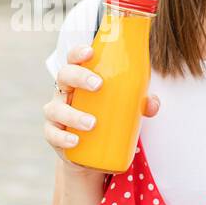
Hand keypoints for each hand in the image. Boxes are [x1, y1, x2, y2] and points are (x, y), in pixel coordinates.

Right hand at [43, 44, 158, 171]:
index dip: (78, 52)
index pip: (74, 59)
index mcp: (79, 80)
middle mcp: (64, 93)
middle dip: (79, 77)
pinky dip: (63, 138)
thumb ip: (140, 103)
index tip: (91, 52)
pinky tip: (75, 141)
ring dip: (73, 115)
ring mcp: (56, 114)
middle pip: (64, 76)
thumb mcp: (124, 107)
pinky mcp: (54, 136)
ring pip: (56, 109)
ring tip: (92, 123)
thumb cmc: (105, 117)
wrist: (89, 152)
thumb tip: (152, 103)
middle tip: (98, 85)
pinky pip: (52, 135)